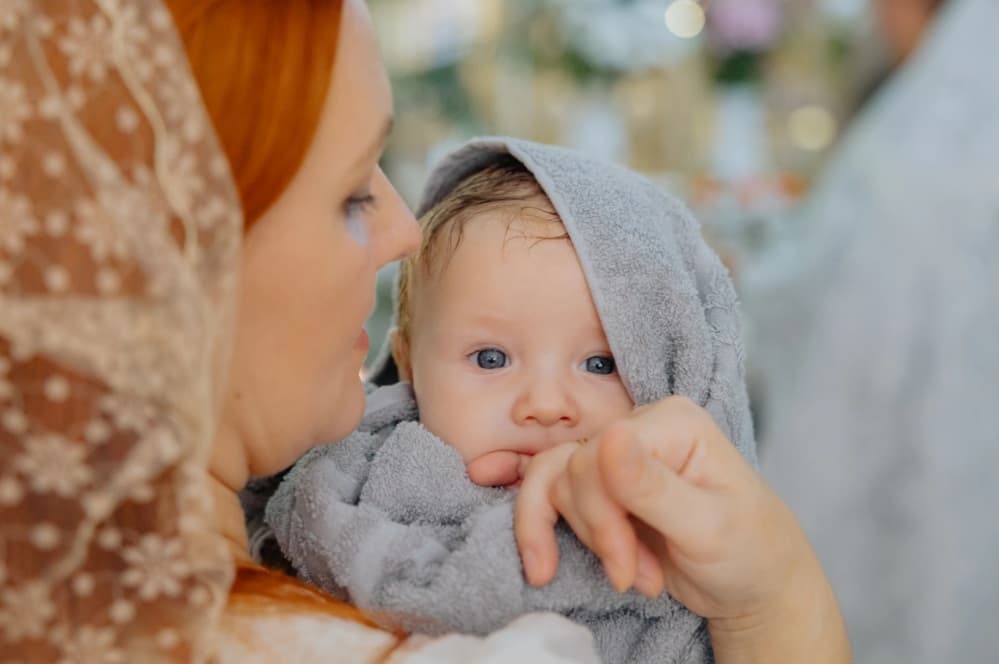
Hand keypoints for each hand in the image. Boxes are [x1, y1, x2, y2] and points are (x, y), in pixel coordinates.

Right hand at [515, 397, 850, 662]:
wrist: (753, 587)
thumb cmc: (748, 552)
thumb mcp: (706, 527)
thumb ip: (654, 486)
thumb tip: (611, 436)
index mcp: (672, 422)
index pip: (598, 454)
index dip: (601, 516)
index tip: (626, 567)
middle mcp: (640, 428)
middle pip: (573, 469)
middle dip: (598, 533)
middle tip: (634, 578)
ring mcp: (619, 457)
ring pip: (557, 481)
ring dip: (584, 538)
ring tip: (628, 578)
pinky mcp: (604, 487)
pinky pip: (551, 493)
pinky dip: (544, 530)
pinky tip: (544, 567)